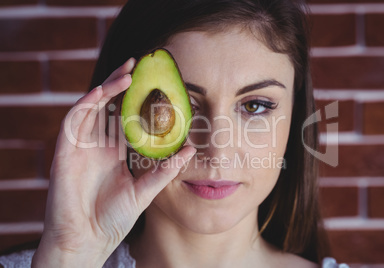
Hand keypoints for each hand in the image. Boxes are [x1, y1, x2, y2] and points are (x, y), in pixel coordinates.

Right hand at [32, 58, 195, 266]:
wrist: (88, 239)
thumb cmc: (113, 217)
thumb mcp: (144, 190)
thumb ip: (165, 170)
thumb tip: (190, 151)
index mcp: (113, 152)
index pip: (123, 117)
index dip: (134, 99)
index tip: (150, 82)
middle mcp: (96, 145)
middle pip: (106, 106)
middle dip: (118, 83)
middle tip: (136, 64)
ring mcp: (80, 147)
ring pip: (90, 107)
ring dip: (104, 88)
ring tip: (125, 74)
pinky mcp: (64, 152)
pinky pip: (72, 121)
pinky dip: (85, 105)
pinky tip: (101, 93)